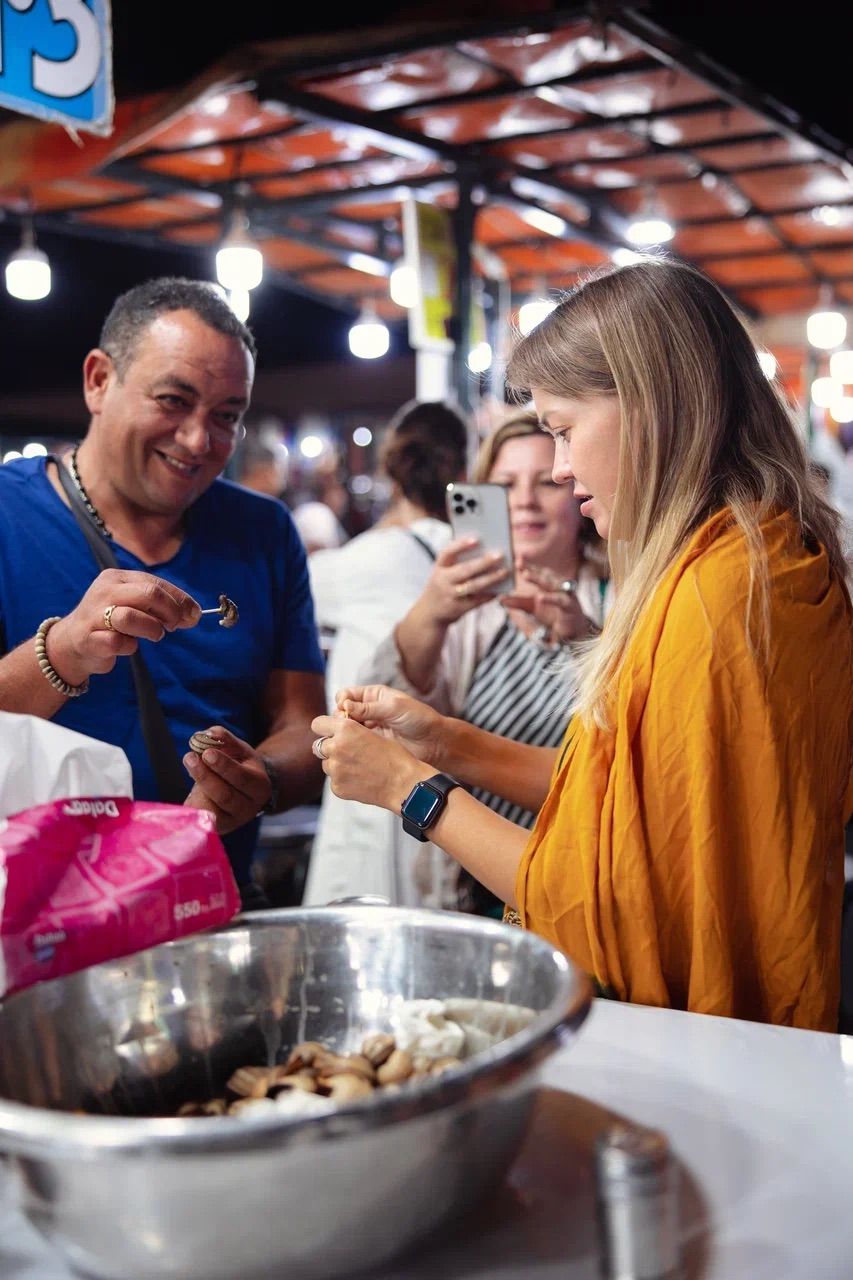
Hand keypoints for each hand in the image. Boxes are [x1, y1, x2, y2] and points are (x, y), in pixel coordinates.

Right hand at [46, 568, 200, 686]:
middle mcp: (104, 592)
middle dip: (170, 611)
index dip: (179, 600)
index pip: (156, 583)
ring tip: (155, 635)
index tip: (193, 615)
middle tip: (174, 626)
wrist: (70, 644)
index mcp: (117, 578)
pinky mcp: (87, 638)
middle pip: (148, 594)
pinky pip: (116, 642)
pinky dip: (129, 646)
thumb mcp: (134, 606)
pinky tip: (128, 646)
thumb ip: (162, 606)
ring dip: (152, 629)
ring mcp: (93, 615)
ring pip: (130, 617)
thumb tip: (194, 614)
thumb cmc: (110, 623)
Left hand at [183, 726, 271, 835]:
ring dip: (195, 790)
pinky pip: (200, 821)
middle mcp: (248, 808)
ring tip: (187, 768)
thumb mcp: (239, 750)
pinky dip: (191, 807)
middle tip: (190, 757)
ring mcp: (231, 822)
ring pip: (212, 810)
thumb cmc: (242, 767)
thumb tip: (208, 733)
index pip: (241, 778)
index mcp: (259, 787)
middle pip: (225, 795)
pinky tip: (184, 793)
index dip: (223, 766)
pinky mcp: (216, 828)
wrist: (248, 793)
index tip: (207, 752)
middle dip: (205, 776)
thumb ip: (225, 739)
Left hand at [310, 710, 429, 810]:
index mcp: (345, 729)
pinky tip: (361, 780)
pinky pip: (334, 780)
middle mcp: (336, 747)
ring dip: (336, 765)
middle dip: (330, 748)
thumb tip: (335, 732)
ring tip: (358, 768)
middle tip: (348, 753)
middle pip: (319, 746)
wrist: (403, 784)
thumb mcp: (372, 733)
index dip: (324, 728)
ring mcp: (335, 769)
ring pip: (326, 764)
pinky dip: (344, 780)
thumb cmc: (394, 757)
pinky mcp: (337, 787)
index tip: (330, 732)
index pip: (317, 724)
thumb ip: (349, 731)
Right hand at [334, 684, 448, 768]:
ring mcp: (370, 728)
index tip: (345, 711)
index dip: (342, 702)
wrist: (434, 742)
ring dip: (344, 733)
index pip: (347, 695)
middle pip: (343, 712)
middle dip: (340, 719)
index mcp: (374, 695)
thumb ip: (369, 707)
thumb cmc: (419, 719)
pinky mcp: (372, 744)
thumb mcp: (394, 708)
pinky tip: (352, 748)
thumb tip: (344, 706)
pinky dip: (351, 744)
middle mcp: (369, 710)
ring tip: (348, 738)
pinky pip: (355, 742)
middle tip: (346, 727)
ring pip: (346, 729)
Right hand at [418, 537, 509, 624]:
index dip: (461, 545)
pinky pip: (478, 600)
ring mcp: (450, 596)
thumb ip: (458, 562)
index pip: (447, 553)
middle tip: (500, 555)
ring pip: (473, 586)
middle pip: (465, 570)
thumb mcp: (443, 572)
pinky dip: (491, 593)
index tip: (476, 538)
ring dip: (491, 578)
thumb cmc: (443, 584)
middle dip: (483, 562)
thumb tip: (486, 550)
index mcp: (439, 567)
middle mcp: (442, 581)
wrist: (430, 612)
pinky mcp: (459, 609)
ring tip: (505, 571)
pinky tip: (502, 587)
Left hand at [503, 561, 595, 643]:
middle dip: (532, 568)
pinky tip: (540, 598)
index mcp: (550, 585)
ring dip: (540, 579)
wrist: (572, 633)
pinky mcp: (571, 607)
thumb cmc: (554, 616)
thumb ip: (519, 602)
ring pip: (553, 584)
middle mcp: (559, 586)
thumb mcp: (533, 608)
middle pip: (545, 575)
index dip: (528, 565)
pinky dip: (551, 598)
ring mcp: (566, 595)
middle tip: (519, 563)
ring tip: (526, 575)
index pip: (538, 572)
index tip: (516, 560)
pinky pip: (561, 601)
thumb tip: (500, 599)